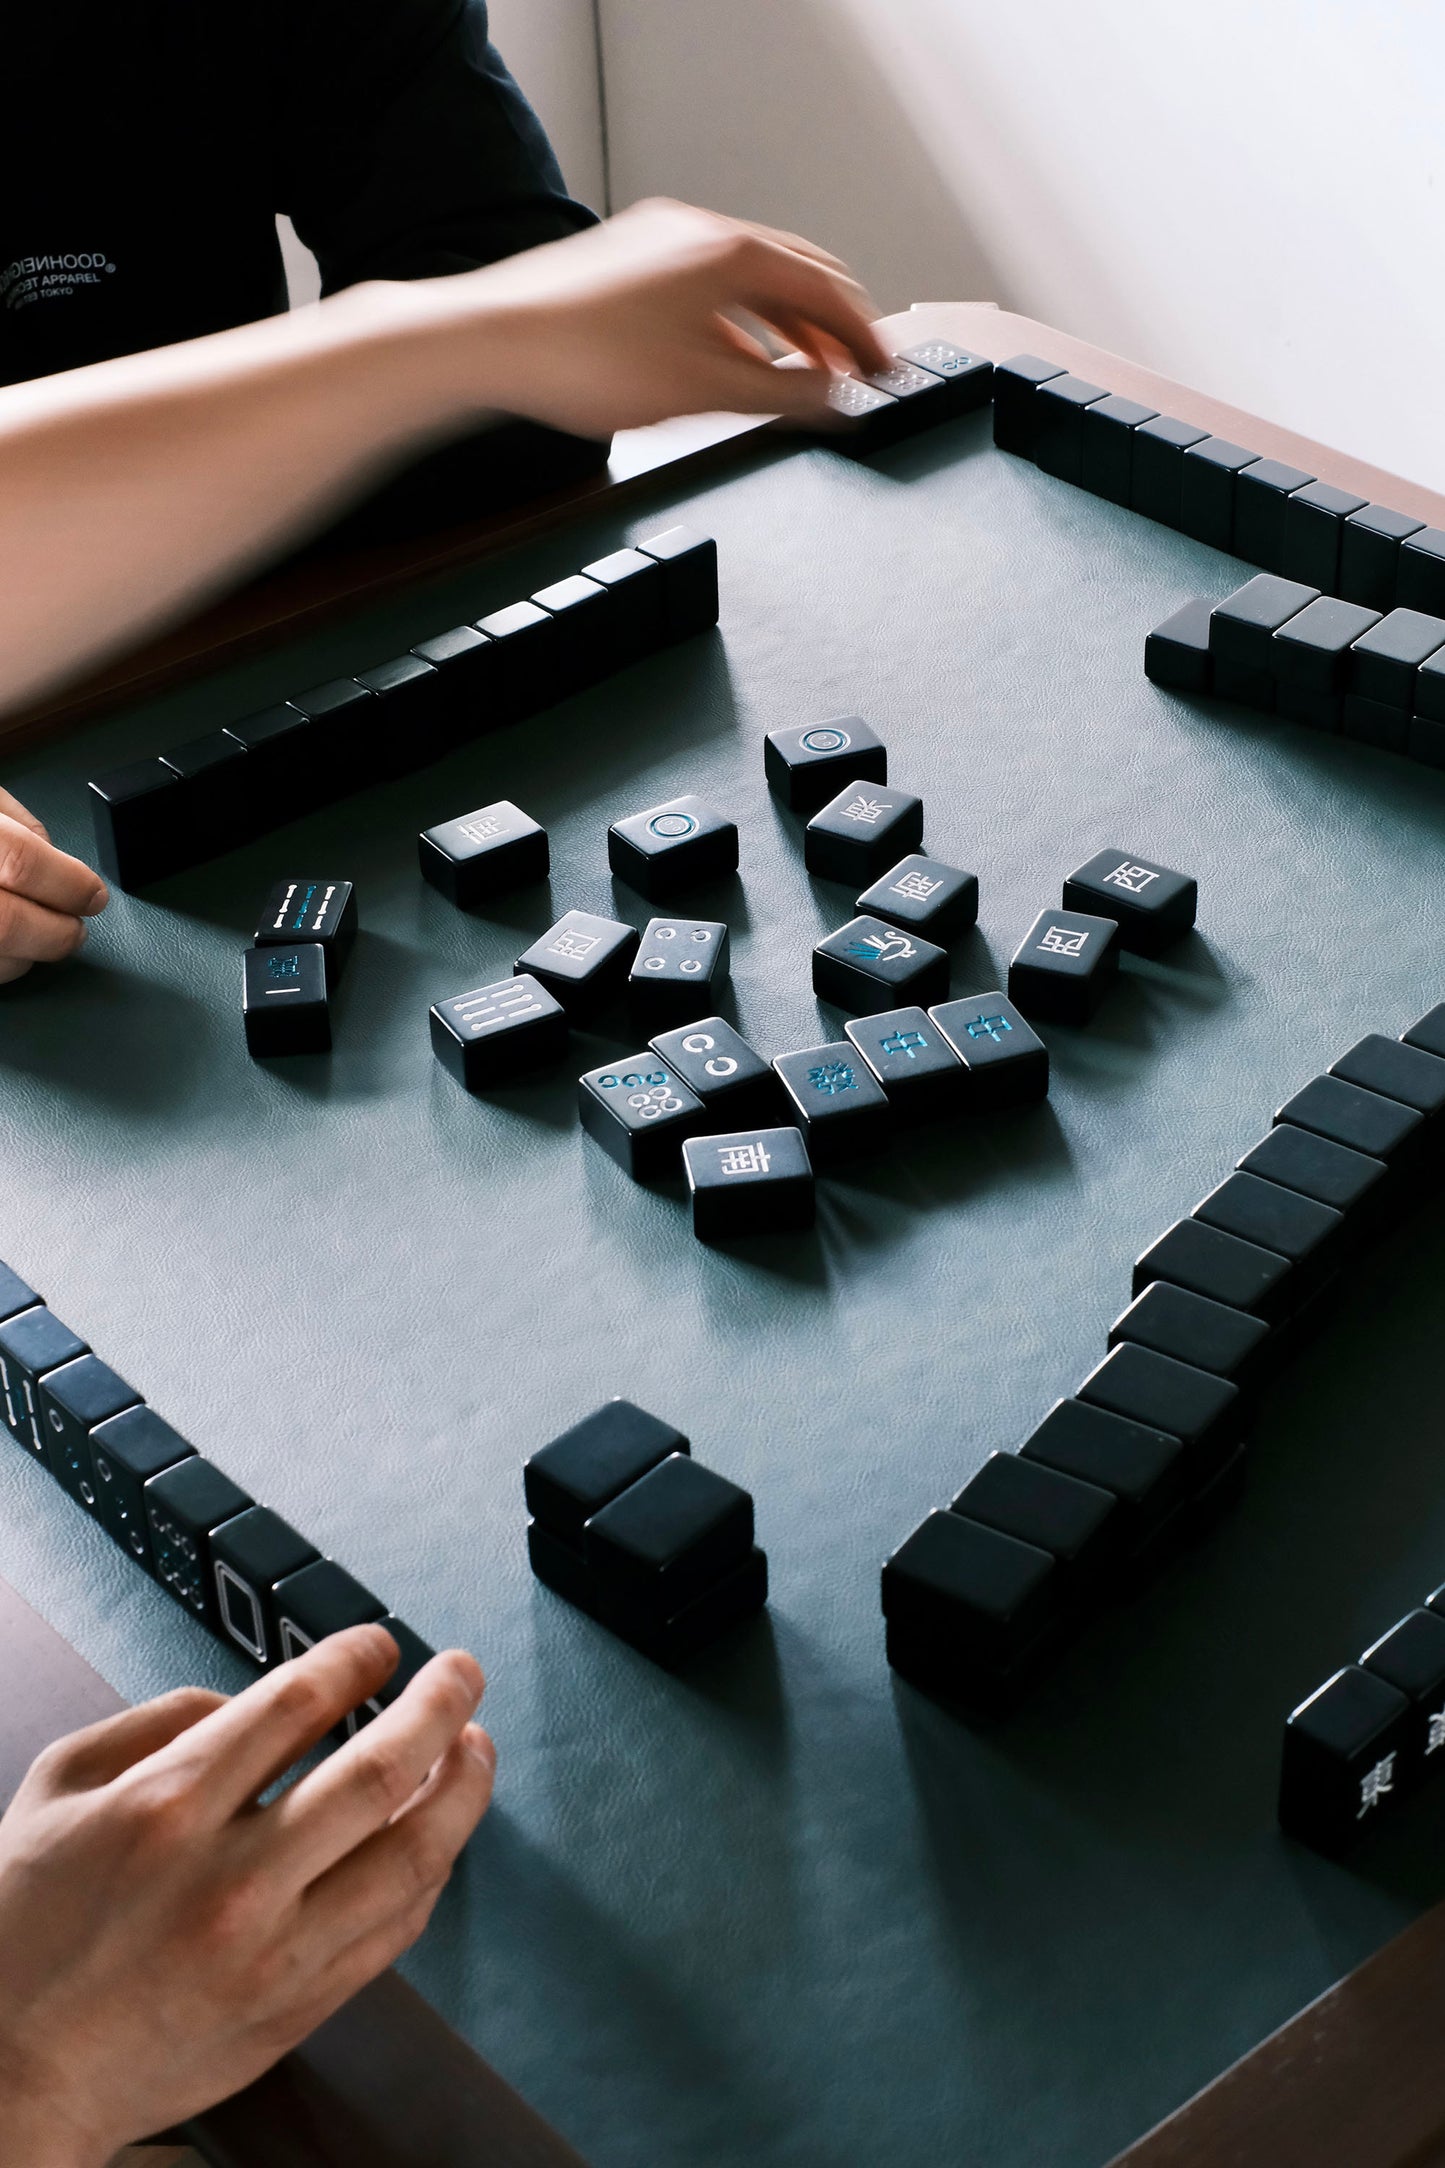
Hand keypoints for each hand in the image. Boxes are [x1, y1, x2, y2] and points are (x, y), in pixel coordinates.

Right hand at [0, 786, 106, 983]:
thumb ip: (17, 822)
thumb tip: (55, 857)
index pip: (23, 863)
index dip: (70, 884)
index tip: (94, 895)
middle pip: (8, 925)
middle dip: (56, 934)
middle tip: (75, 928)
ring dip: (27, 956)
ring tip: (37, 936)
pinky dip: (3, 963)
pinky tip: (8, 947)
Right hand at [0, 1626, 493, 2166]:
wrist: (11, 2077)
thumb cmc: (26, 1928)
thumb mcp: (59, 1786)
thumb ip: (159, 1720)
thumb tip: (253, 1700)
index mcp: (168, 1808)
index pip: (301, 1700)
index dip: (358, 1657)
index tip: (380, 1646)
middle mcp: (232, 1878)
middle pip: (383, 1767)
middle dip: (441, 1701)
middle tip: (462, 1671)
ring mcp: (272, 1951)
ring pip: (413, 1853)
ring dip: (463, 1786)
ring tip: (474, 1746)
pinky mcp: (296, 2008)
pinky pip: (396, 1929)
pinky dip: (431, 1873)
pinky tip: (436, 1839)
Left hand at [432, 196, 893, 438]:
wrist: (493, 342)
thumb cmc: (581, 358)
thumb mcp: (704, 391)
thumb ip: (781, 396)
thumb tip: (833, 400)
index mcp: (730, 252)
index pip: (826, 290)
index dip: (866, 337)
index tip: (887, 371)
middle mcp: (698, 233)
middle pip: (794, 278)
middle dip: (832, 329)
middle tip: (858, 372)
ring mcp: (662, 245)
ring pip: (750, 285)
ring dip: (787, 331)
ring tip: (806, 377)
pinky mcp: (630, 267)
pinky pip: (709, 293)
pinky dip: (741, 327)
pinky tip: (738, 366)